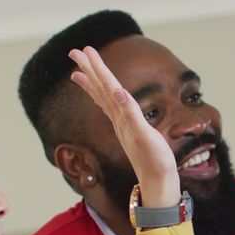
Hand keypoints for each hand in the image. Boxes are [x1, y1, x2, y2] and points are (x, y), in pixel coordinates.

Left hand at [69, 47, 180, 207]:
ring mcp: (122, 126)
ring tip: (78, 73)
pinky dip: (104, 100)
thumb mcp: (147, 136)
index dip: (97, 67)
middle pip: (100, 89)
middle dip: (89, 69)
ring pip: (102, 99)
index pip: (108, 86)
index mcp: (123, 116)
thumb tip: (119, 92)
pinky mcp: (127, 132)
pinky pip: (111, 110)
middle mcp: (119, 119)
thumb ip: (132, 114)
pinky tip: (104, 98)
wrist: (158, 183)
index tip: (86, 50)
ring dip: (92, 83)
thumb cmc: (156, 161)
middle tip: (75, 52)